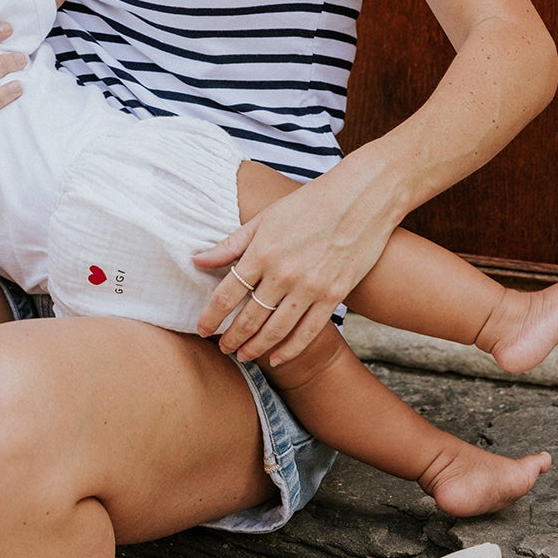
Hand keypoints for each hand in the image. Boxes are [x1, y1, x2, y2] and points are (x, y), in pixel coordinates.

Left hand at [193, 150, 400, 365]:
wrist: (360, 199)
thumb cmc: (308, 204)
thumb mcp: (265, 218)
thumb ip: (231, 244)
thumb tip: (198, 261)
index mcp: (262, 252)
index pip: (227, 294)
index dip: (210, 317)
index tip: (202, 329)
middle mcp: (283, 274)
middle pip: (249, 318)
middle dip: (231, 337)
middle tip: (222, 349)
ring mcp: (310, 287)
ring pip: (276, 330)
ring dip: (255, 347)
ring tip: (243, 355)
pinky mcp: (334, 296)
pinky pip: (308, 332)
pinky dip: (290, 350)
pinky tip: (276, 359)